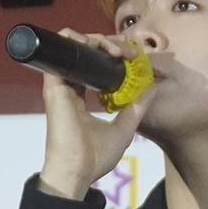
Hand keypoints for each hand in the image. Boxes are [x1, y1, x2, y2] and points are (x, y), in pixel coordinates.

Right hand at [37, 26, 158, 198]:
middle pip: (87, 52)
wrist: (77, 170)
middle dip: (110, 43)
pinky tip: (99, 44)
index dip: (113, 56)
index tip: (132, 59)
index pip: (95, 65)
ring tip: (117, 50)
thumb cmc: (96, 157)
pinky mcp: (55, 82)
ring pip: (76, 45)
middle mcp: (70, 86)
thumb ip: (136, 108)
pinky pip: (62, 48)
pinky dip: (78, 38)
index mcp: (82, 96)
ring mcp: (61, 82)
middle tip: (127, 52)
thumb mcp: (124, 129)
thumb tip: (152, 87)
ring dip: (98, 39)